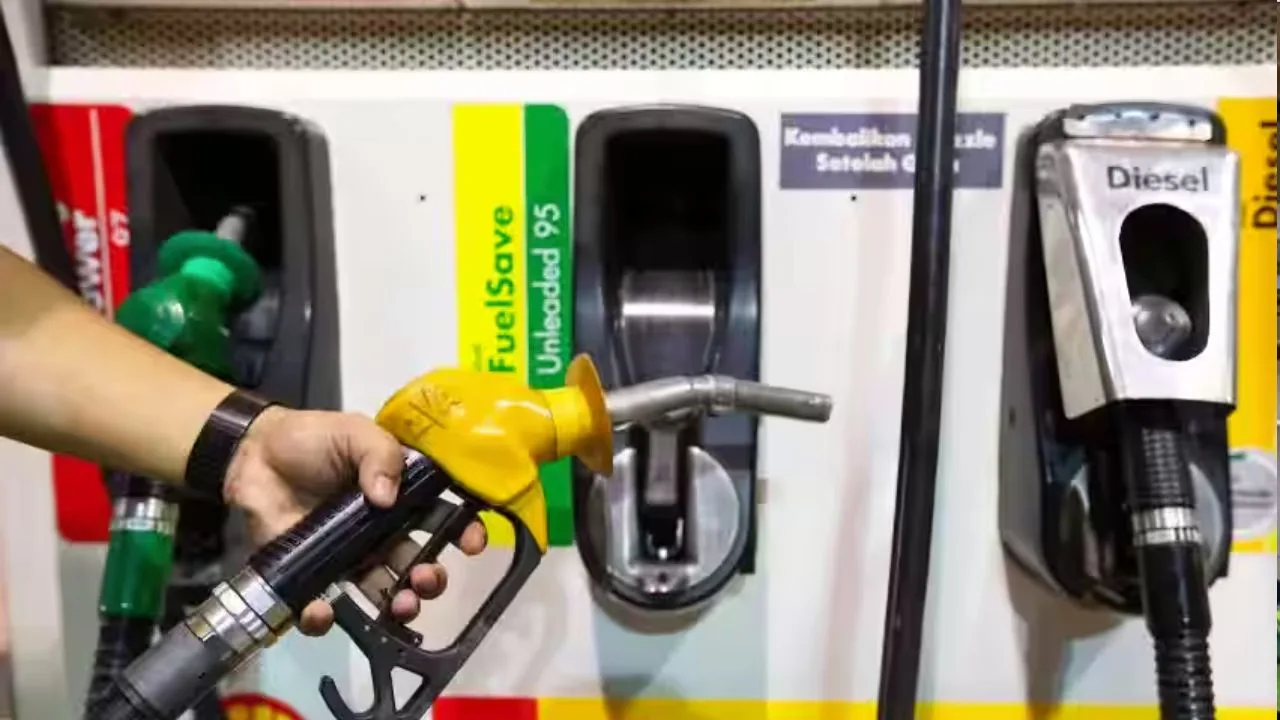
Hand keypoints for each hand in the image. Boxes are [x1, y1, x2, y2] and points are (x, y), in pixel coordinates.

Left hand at [222, 406, 486, 635]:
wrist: (252, 455)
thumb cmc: (311, 439)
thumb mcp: (353, 432)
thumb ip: (378, 453)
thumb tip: (386, 496)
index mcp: (401, 495)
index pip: (443, 517)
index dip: (463, 533)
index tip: (471, 544)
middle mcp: (382, 531)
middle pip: (417, 563)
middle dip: (429, 579)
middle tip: (424, 580)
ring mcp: (349, 555)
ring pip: (382, 590)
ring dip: (397, 605)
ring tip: (399, 604)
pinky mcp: (311, 573)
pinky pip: (323, 604)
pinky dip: (324, 616)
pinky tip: (324, 610)